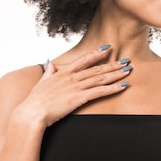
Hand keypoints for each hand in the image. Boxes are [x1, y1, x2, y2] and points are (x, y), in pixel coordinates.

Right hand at [13, 45, 130, 127]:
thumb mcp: (41, 82)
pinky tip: (123, 86)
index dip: (96, 53)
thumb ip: (49, 72)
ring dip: (116, 74)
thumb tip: (51, 64)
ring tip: (128, 70)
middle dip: (113, 64)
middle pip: (97, 68)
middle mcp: (72, 77)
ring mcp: (76, 87)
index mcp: (63, 73)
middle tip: (126, 60)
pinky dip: (113, 88)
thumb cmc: (35, 100)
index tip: (107, 48)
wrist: (32, 112)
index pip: (83, 60)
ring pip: (101, 78)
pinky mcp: (80, 98)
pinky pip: (100, 92)